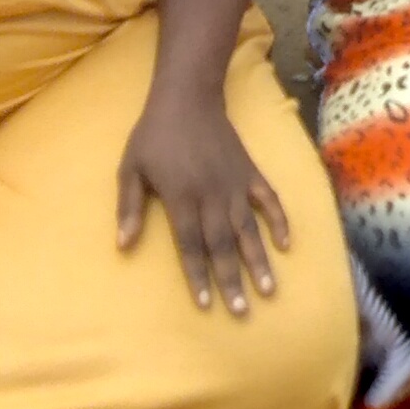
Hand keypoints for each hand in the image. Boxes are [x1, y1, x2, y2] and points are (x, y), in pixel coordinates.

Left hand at [116, 86, 290, 313]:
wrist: (188, 97)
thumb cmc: (154, 135)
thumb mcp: (131, 168)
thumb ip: (129, 208)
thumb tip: (123, 246)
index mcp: (181, 197)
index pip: (191, 245)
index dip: (198, 276)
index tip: (206, 305)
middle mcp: (211, 196)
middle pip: (222, 245)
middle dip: (231, 280)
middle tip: (241, 311)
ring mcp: (235, 184)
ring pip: (249, 230)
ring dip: (258, 261)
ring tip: (268, 290)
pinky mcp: (250, 173)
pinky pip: (269, 200)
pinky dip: (279, 221)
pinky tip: (286, 244)